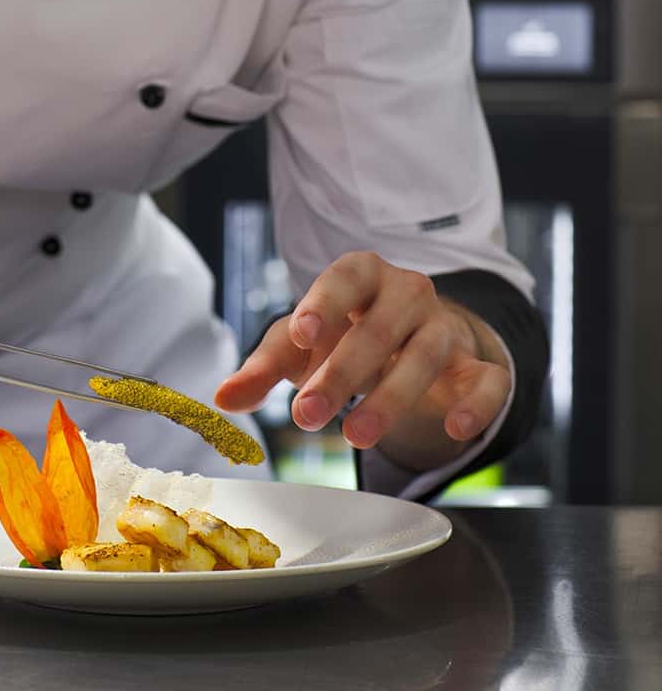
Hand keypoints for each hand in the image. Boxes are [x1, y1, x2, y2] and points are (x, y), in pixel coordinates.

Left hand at [215, 251, 511, 470]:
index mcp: (362, 275)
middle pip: (381, 327)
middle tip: (306, 417)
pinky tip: (454, 429)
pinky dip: (477, 403)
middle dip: (343, 373)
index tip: (300, 335)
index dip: (324, 302)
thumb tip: (222, 398)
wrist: (412, 341)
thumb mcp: (301, 347)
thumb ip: (263, 369)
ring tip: (355, 437)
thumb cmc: (345, 335)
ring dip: (393, 396)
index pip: (345, 277)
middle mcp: (408, 293)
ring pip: (429, 353)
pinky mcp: (478, 364)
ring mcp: (446, 327)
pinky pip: (489, 378)